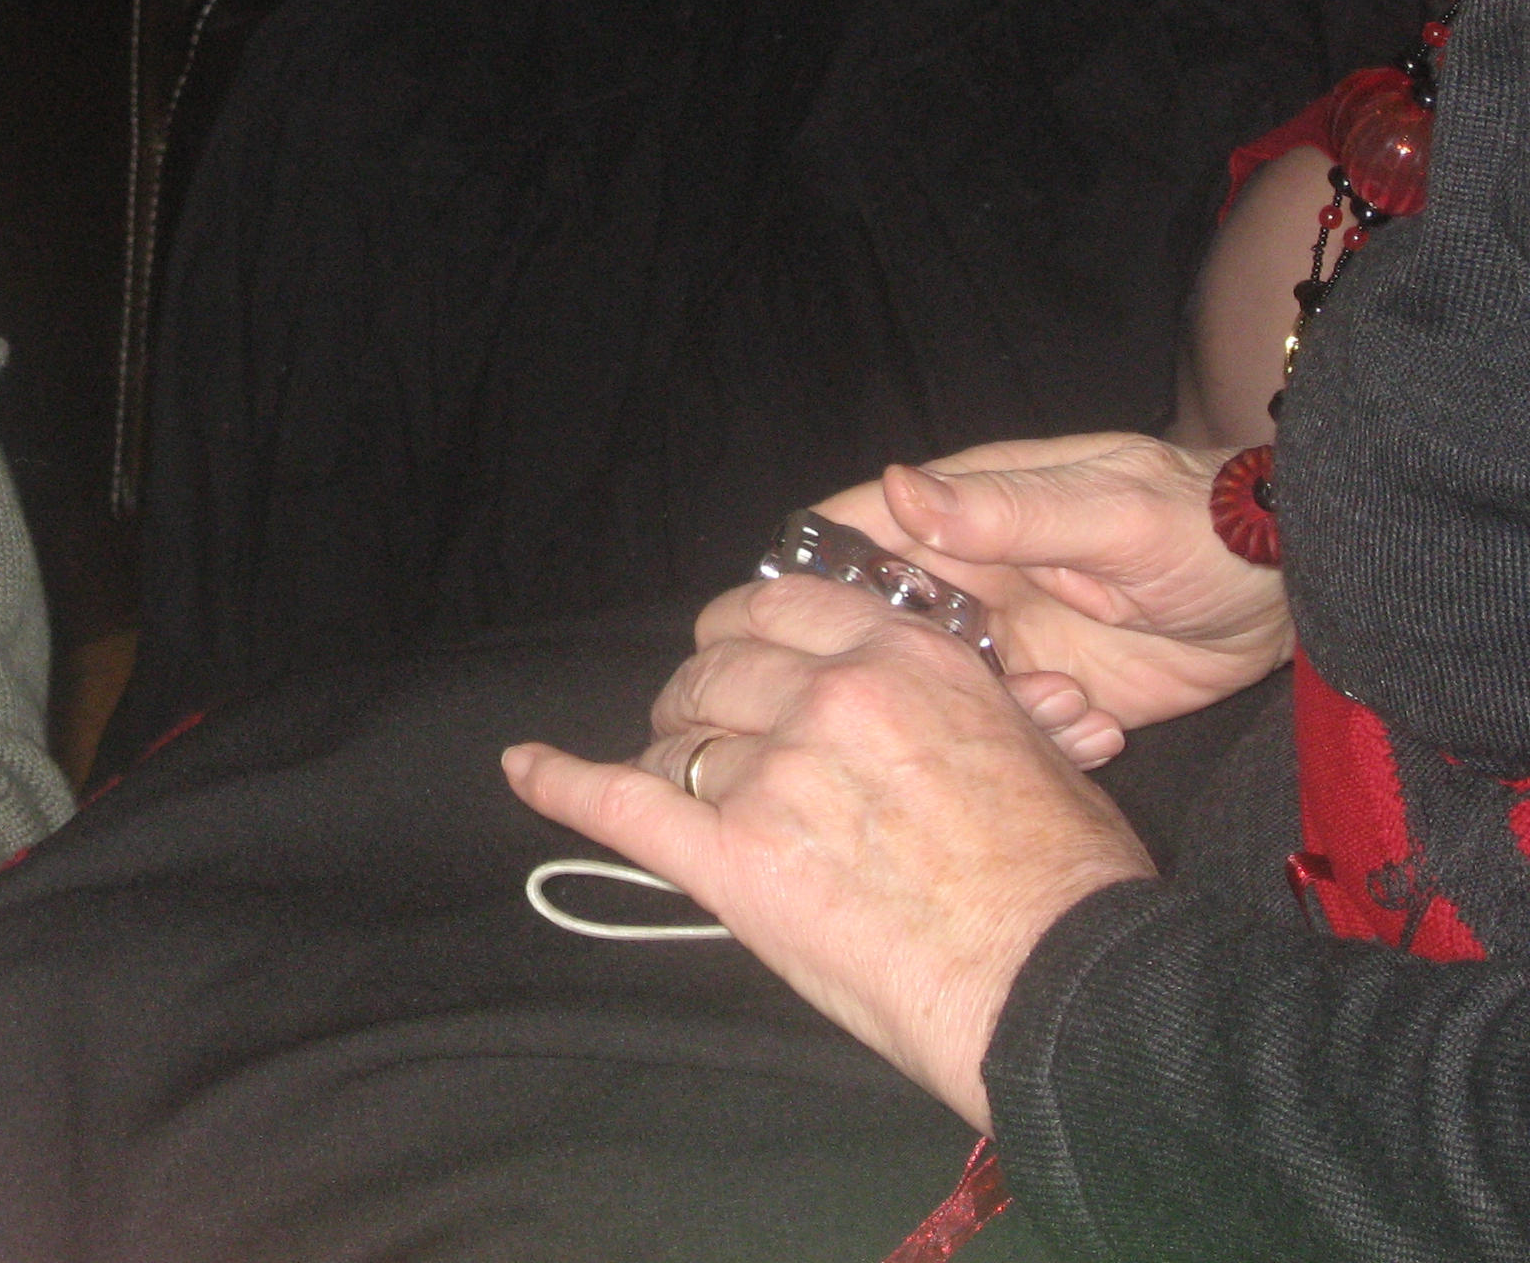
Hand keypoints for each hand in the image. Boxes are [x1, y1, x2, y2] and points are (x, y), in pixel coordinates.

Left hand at [505, 578, 1153, 1130]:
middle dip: (700, 692)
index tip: (737, 647)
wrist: (1060, 986)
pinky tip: (524, 768)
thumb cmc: (1068, 883)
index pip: (783, 605)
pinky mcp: (733, 858)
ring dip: (667, 751)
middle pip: (718, 665)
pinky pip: (621, 803)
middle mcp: (828, 696)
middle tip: (701, 722)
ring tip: (667, 771)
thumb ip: (980, 701)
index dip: (744, 626)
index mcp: (903, 656)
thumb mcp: (1039, 750)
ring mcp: (773, 774)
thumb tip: (984, 687)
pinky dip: (562, 783)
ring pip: (676, 736)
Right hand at [811, 434, 1294, 729]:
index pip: (854, 533)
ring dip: (975, 716)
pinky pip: (1007, 732)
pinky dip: (1040, 743)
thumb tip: (895, 487)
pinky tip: (1097, 731)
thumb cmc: (1204, 526)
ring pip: (936, 691)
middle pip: (877, 626)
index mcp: (967, 514)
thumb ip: (1005, 510)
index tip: (767, 629)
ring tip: (1060, 705)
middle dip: (871, 669)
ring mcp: (1006, 641)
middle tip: (893, 705)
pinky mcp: (1049, 697)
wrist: (1299, 588)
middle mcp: (969, 579)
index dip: (803, 575)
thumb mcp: (1111, 514)